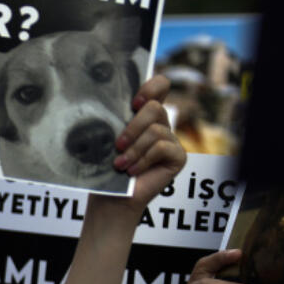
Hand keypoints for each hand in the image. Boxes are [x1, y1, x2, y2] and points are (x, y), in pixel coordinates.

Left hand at [111, 74, 186, 207]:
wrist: (111, 197)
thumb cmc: (106, 168)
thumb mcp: (107, 138)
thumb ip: (115, 119)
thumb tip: (106, 102)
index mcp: (144, 114)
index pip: (160, 85)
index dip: (151, 87)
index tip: (133, 103)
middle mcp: (160, 124)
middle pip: (155, 108)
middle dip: (133, 127)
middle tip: (118, 145)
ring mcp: (171, 140)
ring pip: (155, 131)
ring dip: (134, 149)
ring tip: (121, 164)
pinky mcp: (177, 156)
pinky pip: (162, 148)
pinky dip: (143, 160)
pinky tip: (132, 171)